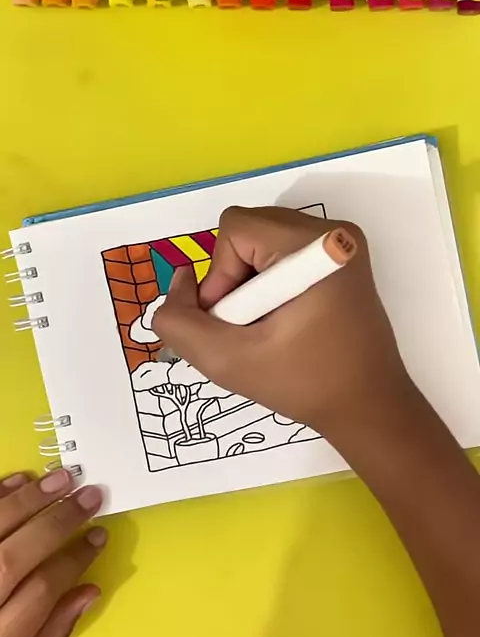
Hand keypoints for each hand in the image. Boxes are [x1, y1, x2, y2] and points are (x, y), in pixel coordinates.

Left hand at [0, 470, 105, 636]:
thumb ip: (49, 634)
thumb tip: (87, 592)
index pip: (41, 591)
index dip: (75, 559)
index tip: (97, 537)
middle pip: (14, 559)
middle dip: (58, 523)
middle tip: (89, 496)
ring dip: (29, 499)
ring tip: (62, 479)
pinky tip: (19, 481)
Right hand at [153, 206, 408, 436]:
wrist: (370, 407)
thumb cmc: (305, 384)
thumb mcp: (226, 361)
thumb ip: (180, 321)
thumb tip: (180, 280)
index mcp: (315, 244)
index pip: (235, 229)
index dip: (220, 275)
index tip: (236, 322)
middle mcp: (334, 230)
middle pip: (248, 231)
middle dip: (234, 279)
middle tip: (250, 328)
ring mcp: (342, 242)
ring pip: (261, 241)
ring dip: (249, 283)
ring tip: (267, 327)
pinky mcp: (342, 258)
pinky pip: (281, 252)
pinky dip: (268, 283)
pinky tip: (282, 319)